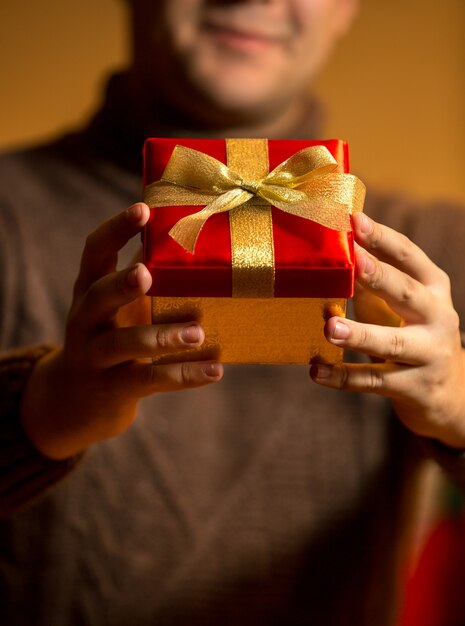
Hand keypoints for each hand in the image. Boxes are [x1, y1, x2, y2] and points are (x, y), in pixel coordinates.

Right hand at [20, 203, 222, 459]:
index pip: (94, 252)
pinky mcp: (113, 389)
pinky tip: (215, 370)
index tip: (142, 210)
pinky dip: (183, 375)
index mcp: (89, 290)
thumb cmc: (111, 336)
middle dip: (121, 285)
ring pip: (123, 345)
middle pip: (98, 297)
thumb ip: (142, 273)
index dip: (114, 230)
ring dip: (161, 338)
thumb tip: (186, 233)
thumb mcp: (118, 306)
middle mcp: (86, 320)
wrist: (74, 400)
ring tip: (197, 333)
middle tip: (146, 274)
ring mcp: (95, 357)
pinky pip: (149, 381)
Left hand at [310, 212, 464, 448]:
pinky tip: (316, 371)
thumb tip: (331, 252)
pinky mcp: (413, 387)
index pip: (409, 256)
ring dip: (359, 334)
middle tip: (353, 263)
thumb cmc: (413, 335)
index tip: (356, 220)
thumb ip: (374, 281)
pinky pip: (373, 380)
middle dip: (379, 276)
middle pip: (406, 292)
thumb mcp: (402, 305)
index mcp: (433, 288)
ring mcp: (429, 354)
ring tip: (330, 327)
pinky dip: (342, 377)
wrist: (449, 393)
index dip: (382, 238)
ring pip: (391, 342)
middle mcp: (438, 317)